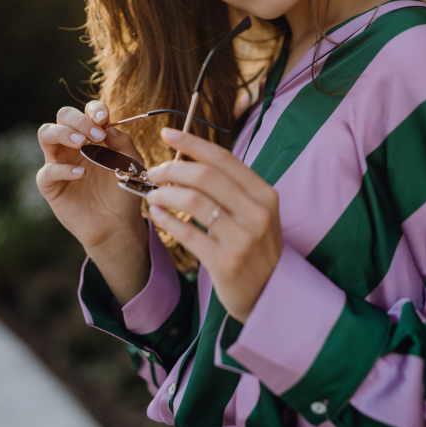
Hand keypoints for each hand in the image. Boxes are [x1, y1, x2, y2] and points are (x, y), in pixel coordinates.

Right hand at [37, 101, 150, 304]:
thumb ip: (123, 143)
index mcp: (94, 134)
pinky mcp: (50, 184)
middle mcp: (73, 143)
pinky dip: (63, 170)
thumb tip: (109, 126)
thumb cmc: (125, 189)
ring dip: (63, 133)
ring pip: (45, 133)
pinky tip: (81, 174)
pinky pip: (47, 171)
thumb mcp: (132, 164)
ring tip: (81, 144)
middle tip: (97, 135)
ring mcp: (59, 161)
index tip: (104, 119)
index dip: (94, 110)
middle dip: (79, 120)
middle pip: (63, 116)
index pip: (88, 111)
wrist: (118, 223)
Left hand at [146, 128, 282, 322]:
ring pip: (194, 201)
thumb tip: (191, 158)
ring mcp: (243, 238)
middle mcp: (257, 212)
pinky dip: (167, 220)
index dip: (192, 142)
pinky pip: (188, 234)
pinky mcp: (226, 262)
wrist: (272, 294)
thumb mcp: (256, 212)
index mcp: (264, 194)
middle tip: (154, 171)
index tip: (168, 133)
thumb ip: (232, 187)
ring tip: (153, 194)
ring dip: (166, 193)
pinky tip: (157, 215)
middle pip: (206, 176)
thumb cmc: (257, 247)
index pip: (223, 158)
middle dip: (173, 168)